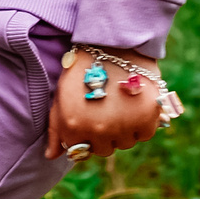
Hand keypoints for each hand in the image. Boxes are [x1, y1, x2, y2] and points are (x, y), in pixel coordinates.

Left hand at [45, 50, 164, 161]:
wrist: (113, 41)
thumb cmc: (83, 67)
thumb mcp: (61, 94)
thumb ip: (56, 128)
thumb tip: (51, 156)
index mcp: (74, 126)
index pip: (80, 152)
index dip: (84, 136)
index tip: (89, 118)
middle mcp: (99, 130)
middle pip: (105, 149)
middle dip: (104, 134)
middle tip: (106, 109)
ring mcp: (124, 125)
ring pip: (125, 143)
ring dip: (123, 129)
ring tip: (120, 103)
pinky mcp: (148, 116)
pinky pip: (145, 134)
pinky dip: (142, 123)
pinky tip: (134, 103)